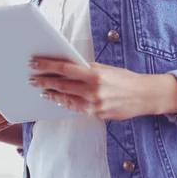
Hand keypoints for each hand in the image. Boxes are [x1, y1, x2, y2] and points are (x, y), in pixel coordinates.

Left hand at [28, 57, 155, 119]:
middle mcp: (93, 90)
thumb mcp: (104, 68)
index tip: (35, 62)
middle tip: (32, 78)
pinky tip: (58, 99)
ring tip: (42, 90)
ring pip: (65, 99)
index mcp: (94, 75)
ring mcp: (94, 105)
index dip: (47, 65)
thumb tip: (64, 67)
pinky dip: (65, 103)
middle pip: (61, 85)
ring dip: (51, 94)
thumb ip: (85, 69)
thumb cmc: (124, 78)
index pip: (64, 68)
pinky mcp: (96, 115)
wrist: (145, 96)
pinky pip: (75, 108)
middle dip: (44, 81)